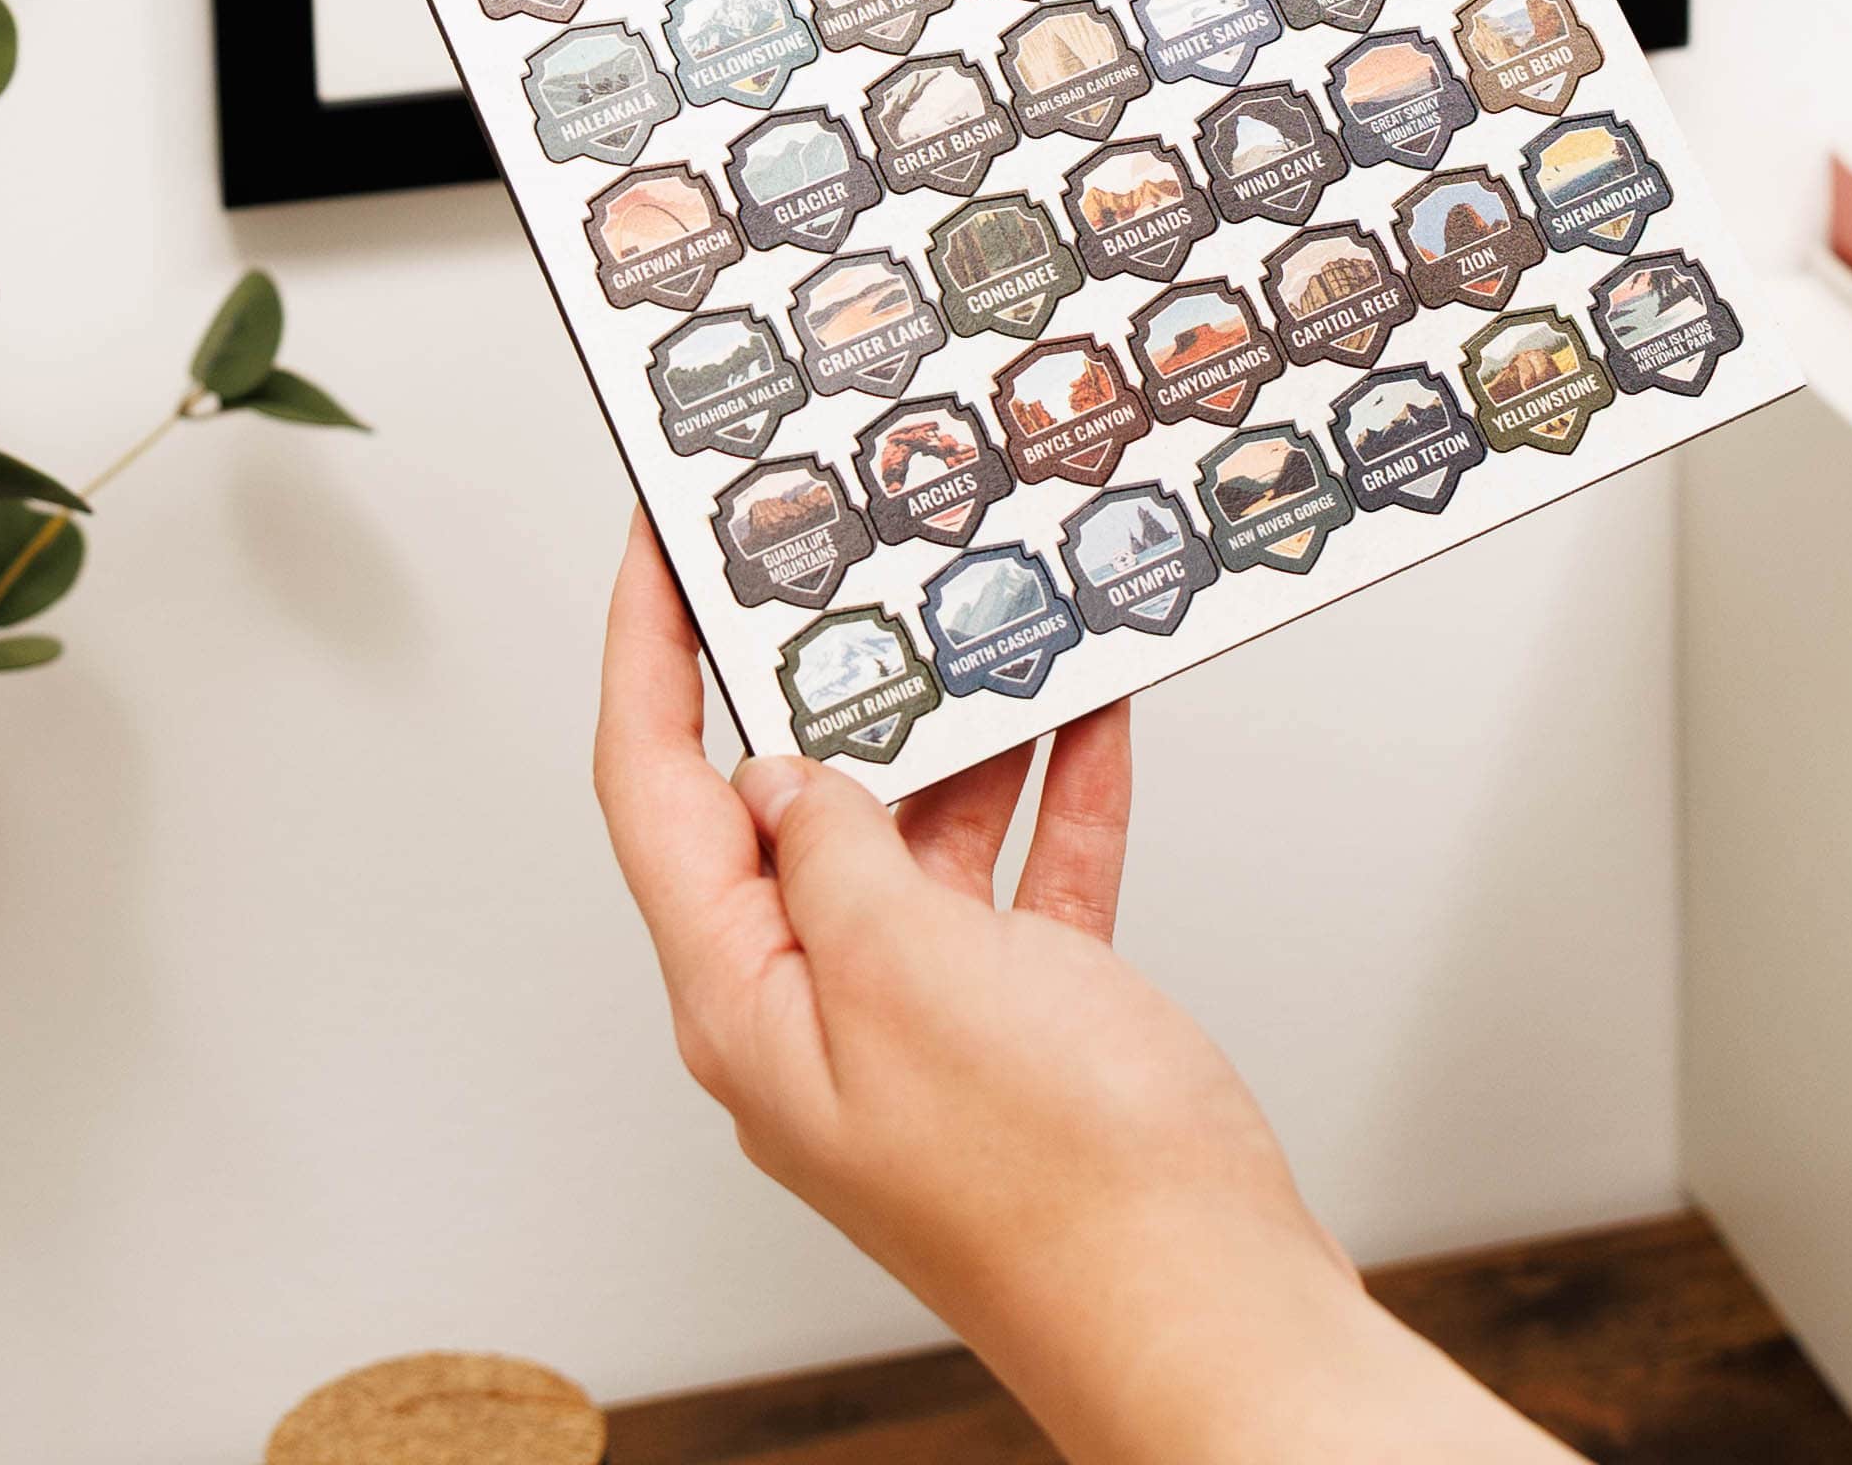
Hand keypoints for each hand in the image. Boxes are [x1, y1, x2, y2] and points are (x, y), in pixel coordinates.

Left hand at [590, 519, 1566, 1464]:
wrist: (1207, 1306)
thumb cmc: (1057, 1186)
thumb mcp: (905, 968)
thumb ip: (831, 851)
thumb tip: (787, 777)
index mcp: (747, 1006)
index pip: (658, 792)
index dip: (644, 653)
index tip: (653, 545)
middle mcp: (820, 1012)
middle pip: (789, 804)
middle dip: (823, 676)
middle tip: (842, 558)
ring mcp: (926, 1023)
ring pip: (916, 832)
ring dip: (960, 727)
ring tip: (984, 612)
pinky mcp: (1027, 1028)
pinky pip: (1020, 876)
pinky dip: (1051, 792)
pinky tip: (1087, 717)